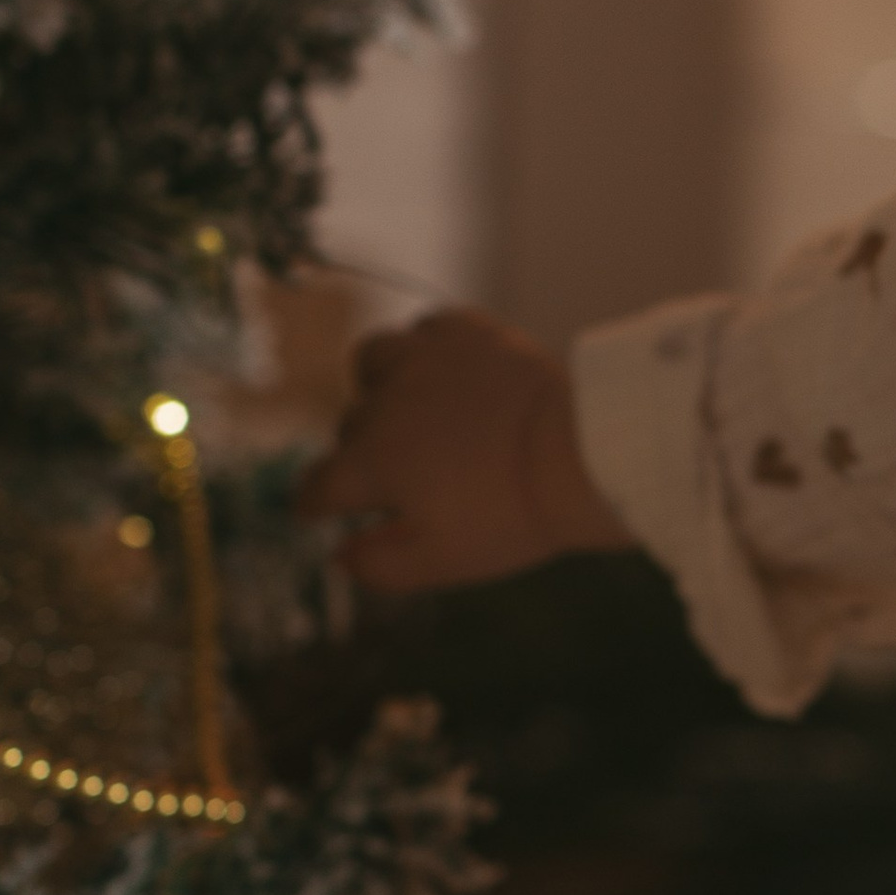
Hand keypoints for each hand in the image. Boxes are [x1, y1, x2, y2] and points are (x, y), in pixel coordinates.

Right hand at [299, 307, 629, 594]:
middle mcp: (385, 404)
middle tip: (400, 474)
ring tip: (408, 406)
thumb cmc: (512, 515)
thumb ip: (379, 565)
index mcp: (371, 464)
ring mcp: (425, 359)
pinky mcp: (467, 331)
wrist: (582, 451)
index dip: (313, 504)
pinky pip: (425, 329)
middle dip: (362, 453)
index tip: (316, 510)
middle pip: (349, 427)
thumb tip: (340, 554)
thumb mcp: (442, 561)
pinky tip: (447, 371)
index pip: (316, 486)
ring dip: (379, 386)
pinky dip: (427, 349)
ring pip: (372, 362)